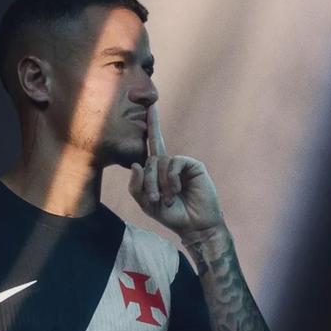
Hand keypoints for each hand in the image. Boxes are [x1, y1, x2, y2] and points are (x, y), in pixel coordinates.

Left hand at [128, 103, 224, 237]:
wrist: (193, 225)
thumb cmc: (171, 214)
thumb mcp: (146, 204)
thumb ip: (136, 186)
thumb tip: (136, 164)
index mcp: (158, 170)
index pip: (152, 144)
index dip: (152, 124)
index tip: (150, 105)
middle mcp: (169, 163)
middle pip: (150, 161)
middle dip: (149, 183)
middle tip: (154, 200)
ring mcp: (181, 164)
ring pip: (160, 163)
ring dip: (159, 183)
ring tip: (168, 199)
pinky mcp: (193, 165)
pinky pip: (174, 164)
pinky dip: (171, 179)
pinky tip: (176, 191)